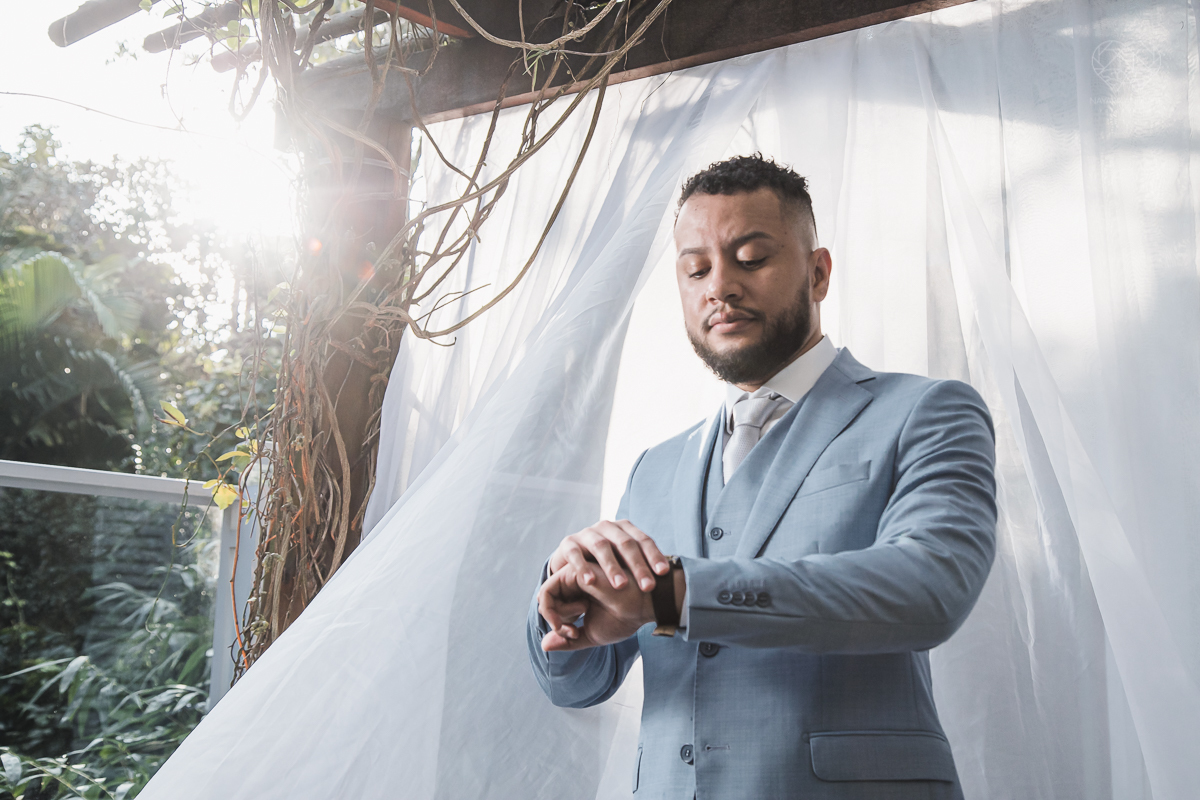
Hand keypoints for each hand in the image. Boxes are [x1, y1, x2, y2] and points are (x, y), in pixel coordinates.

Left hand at [538, 562, 654, 651]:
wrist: (643, 604)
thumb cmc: (624, 618)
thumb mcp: (592, 635)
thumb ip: (569, 640)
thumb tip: (543, 645)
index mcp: (579, 594)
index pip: (554, 610)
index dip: (558, 628)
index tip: (575, 635)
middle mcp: (575, 583)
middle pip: (548, 603)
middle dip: (556, 624)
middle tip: (575, 632)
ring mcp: (574, 575)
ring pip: (545, 597)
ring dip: (555, 618)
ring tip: (577, 623)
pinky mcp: (574, 571)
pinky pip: (548, 590)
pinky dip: (552, 609)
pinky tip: (576, 615)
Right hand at [548, 520, 669, 592]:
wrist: (572, 563)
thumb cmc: (606, 565)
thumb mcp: (625, 562)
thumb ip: (643, 565)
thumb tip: (674, 578)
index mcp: (625, 529)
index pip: (643, 540)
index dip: (654, 555)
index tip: (663, 573)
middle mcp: (607, 527)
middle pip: (625, 543)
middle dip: (637, 566)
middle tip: (647, 587)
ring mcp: (587, 534)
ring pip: (601, 547)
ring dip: (612, 567)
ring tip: (620, 586)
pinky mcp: (568, 544)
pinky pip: (575, 554)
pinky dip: (582, 567)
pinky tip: (589, 582)